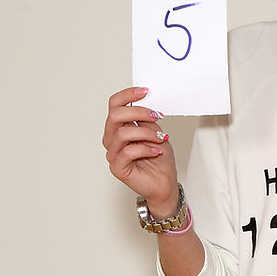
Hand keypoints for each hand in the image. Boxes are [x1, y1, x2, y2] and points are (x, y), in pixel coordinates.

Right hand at [103, 86, 179, 215]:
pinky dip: (145, 149)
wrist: (164, 183)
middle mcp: (112, 139)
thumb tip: (145, 102)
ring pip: (122, 134)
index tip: (145, 91)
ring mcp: (113, 153)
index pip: (114, 105)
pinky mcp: (117, 167)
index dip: (128, 95)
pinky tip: (156, 151)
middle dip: (138, 112)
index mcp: (119, 127)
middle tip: (156, 116)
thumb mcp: (156, 131)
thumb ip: (146, 119)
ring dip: (146, 133)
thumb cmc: (159, 160)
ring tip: (160, 139)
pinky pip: (127, 152)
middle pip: (115, 116)